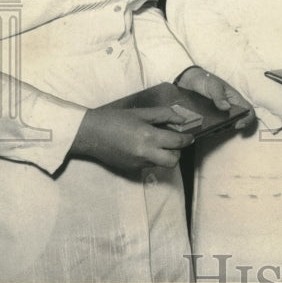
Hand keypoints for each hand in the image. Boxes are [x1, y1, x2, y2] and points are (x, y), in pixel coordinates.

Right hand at [71, 107, 193, 171]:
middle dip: (178, 152)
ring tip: (159, 142)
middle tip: (175, 142)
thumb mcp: (141, 113)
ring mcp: (138, 164)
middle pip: (173, 161)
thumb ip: (164, 115)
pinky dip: (153, 158)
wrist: (90, 134)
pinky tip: (145, 147)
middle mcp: (145, 154)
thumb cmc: (116, 119)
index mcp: (148, 137)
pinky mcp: (131, 169)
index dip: (187, 139)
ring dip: (165, 155)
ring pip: (162, 164)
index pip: (177, 142)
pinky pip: (149, 165)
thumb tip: (182, 119)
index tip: (190, 135)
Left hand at [176, 65, 255, 129]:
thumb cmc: (205, 80)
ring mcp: (220, 114)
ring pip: (225, 127)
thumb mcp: (213, 85)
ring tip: (209, 127)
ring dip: (219, 129)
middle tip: (219, 127)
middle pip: (236, 121)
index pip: (248, 110)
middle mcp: (230, 108)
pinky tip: (203, 128)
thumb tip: (226, 107)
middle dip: (229, 127)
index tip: (238, 125)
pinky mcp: (211, 119)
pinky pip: (214, 128)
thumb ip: (219, 95)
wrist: (190, 81)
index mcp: (234, 99)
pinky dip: (210, 130)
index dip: (248, 119)